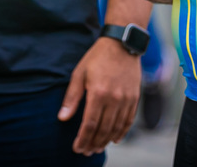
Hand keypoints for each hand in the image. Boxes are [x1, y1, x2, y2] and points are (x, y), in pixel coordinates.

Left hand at [57, 36, 141, 154]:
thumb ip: (72, 98)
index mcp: (98, 93)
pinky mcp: (135, 97)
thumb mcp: (79, 74)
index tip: (77, 148)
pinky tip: (115, 139)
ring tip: (97, 148)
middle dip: (93, 143)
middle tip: (86, 151)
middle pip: (103, 129)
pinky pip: (129, 120)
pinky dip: (122, 132)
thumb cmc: (97, 57)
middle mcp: (114, 98)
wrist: (121, 44)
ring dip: (106, 140)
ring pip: (117, 127)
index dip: (83, 139)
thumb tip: (62, 118)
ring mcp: (126, 98)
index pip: (90, 124)